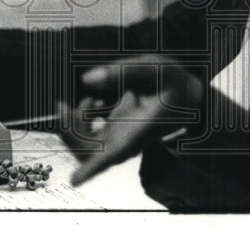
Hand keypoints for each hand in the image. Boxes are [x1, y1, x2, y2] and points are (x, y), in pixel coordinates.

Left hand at [57, 55, 203, 185]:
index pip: (114, 155)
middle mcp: (127, 142)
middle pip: (88, 153)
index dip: (93, 169)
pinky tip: (93, 103)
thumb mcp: (157, 68)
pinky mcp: (115, 136)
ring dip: (74, 126)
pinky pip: (89, 139)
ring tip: (88, 101)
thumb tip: (86, 79)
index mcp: (140, 130)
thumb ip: (124, 70)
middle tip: (63, 105)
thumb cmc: (174, 84)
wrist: (187, 99)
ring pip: (85, 148)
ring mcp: (120, 141)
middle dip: (68, 132)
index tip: (75, 180)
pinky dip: (82, 121)